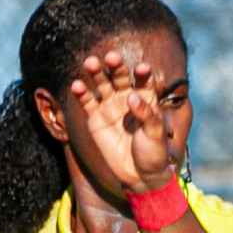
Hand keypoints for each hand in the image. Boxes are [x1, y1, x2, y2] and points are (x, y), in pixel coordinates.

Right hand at [70, 51, 174, 195]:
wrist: (139, 175)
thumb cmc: (154, 154)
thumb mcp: (155, 136)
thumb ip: (147, 115)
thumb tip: (132, 96)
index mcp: (146, 100)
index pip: (143, 81)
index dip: (142, 74)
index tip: (142, 68)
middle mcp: (126, 98)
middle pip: (120, 77)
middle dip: (116, 67)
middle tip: (112, 57)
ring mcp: (110, 107)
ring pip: (101, 84)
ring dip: (96, 72)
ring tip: (91, 62)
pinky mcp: (95, 118)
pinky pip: (87, 102)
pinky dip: (81, 93)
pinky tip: (76, 85)